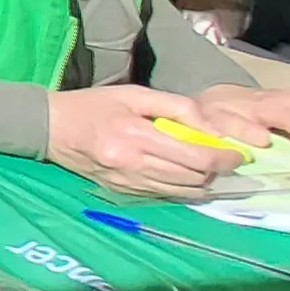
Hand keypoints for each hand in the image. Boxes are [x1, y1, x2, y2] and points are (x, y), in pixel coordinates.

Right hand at [45, 86, 240, 197]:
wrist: (50, 128)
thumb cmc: (93, 105)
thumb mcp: (135, 94)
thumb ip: (177, 107)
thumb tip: (213, 128)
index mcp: (137, 137)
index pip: (195, 158)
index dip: (224, 159)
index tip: (239, 155)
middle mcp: (135, 165)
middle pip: (193, 179)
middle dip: (217, 172)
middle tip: (227, 160)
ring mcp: (129, 182)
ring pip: (181, 192)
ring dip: (202, 183)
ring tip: (209, 169)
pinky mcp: (123, 192)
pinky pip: (164, 196)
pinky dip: (182, 188)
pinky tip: (185, 177)